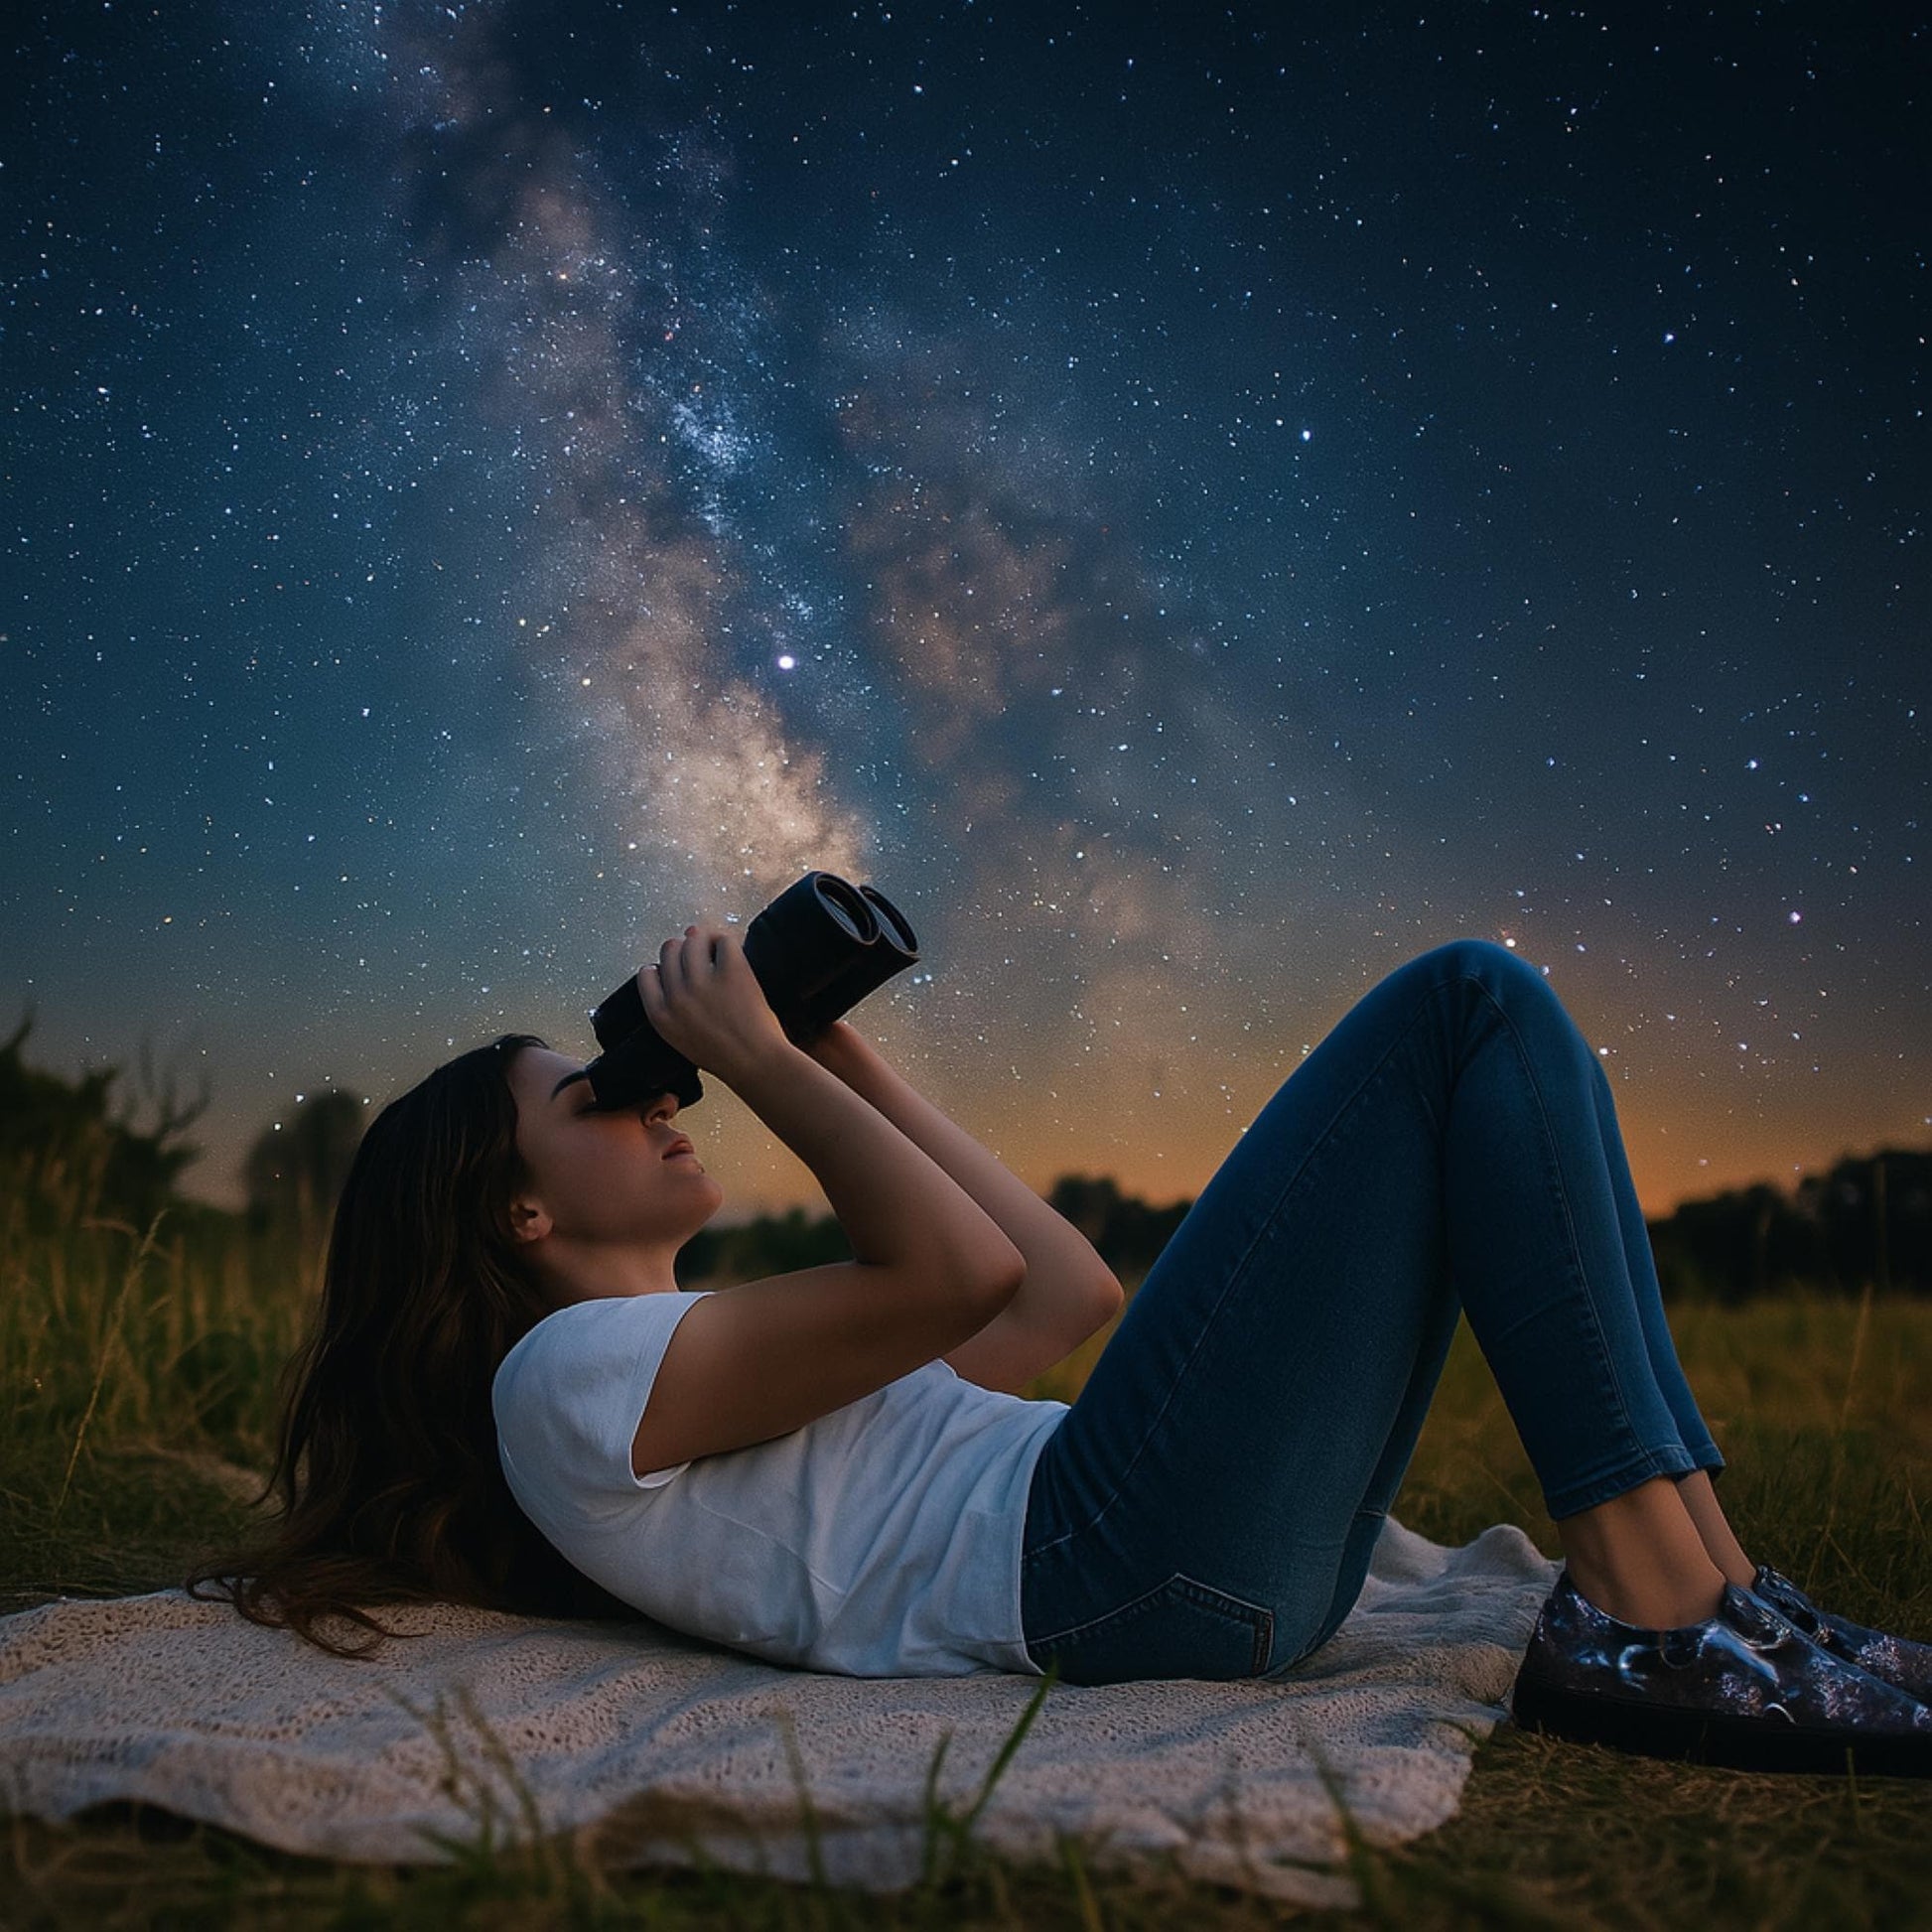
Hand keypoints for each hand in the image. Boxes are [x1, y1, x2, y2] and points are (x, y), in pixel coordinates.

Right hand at [635, 925, 792, 1085]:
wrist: (756, 1064)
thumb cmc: (725, 1057)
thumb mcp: (682, 1040)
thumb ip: (673, 1011)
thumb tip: (677, 978)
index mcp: (661, 1016)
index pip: (646, 975)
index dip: (663, 967)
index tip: (677, 969)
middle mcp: (677, 996)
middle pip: (670, 950)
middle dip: (685, 949)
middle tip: (701, 955)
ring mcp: (702, 982)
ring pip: (693, 939)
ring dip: (706, 940)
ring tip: (718, 950)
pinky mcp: (731, 971)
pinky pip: (724, 939)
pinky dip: (729, 941)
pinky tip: (734, 951)